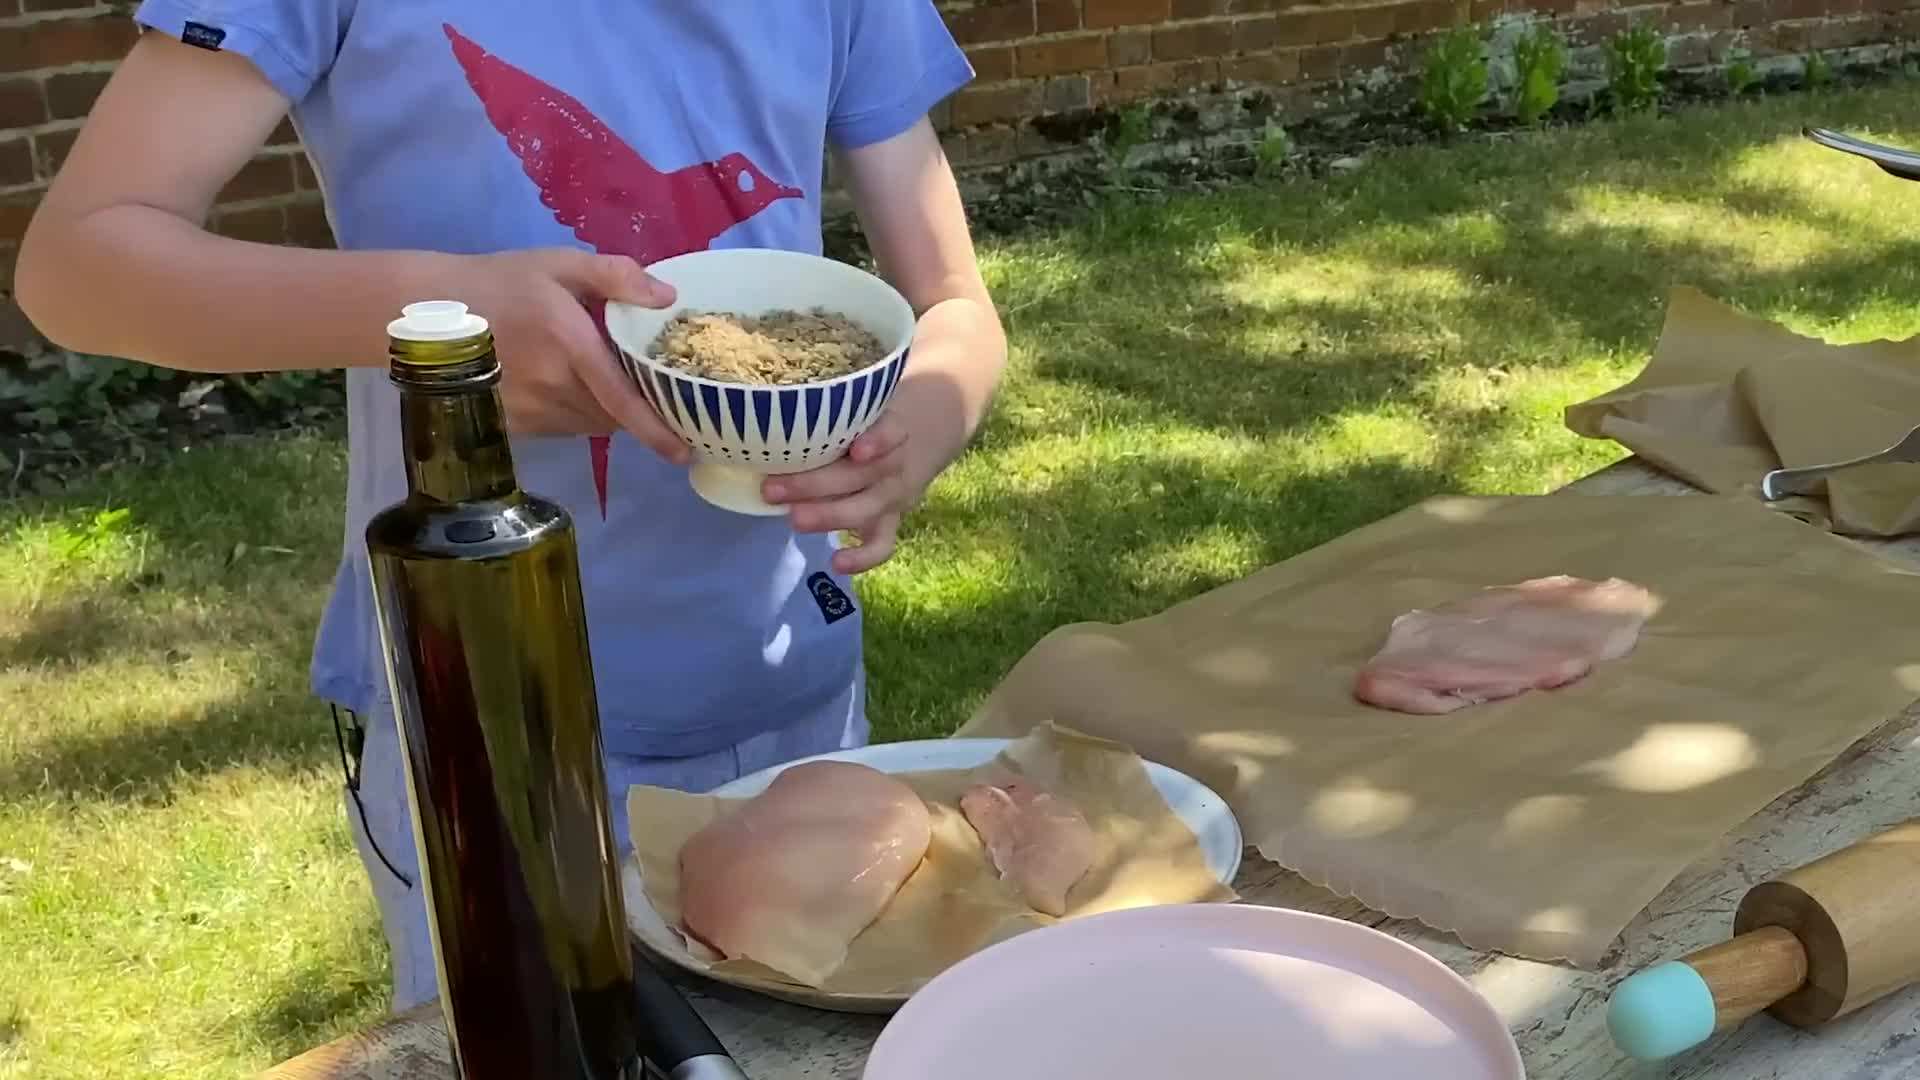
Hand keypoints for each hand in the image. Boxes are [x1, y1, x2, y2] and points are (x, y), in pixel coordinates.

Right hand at [447, 248, 688, 462]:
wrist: (430, 311)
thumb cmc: (500, 282)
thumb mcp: (559, 265)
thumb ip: (617, 277)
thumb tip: (668, 297)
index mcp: (570, 346)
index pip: (621, 399)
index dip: (654, 430)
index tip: (682, 452)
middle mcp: (552, 386)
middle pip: (612, 417)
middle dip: (633, 409)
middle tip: (644, 388)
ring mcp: (529, 411)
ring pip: (588, 426)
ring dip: (605, 413)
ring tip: (603, 383)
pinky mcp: (513, 425)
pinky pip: (562, 429)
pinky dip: (576, 415)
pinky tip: (565, 388)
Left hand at [761, 411, 919, 573]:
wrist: (908, 445)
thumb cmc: (866, 423)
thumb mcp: (859, 409)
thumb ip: (828, 412)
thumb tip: (764, 412)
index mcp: (890, 428)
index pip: (891, 432)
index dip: (878, 441)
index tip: (856, 449)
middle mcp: (893, 464)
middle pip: (862, 475)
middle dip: (815, 484)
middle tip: (771, 489)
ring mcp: (892, 496)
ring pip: (866, 509)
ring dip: (828, 516)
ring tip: (793, 520)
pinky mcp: (889, 523)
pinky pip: (882, 546)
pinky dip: (862, 558)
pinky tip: (837, 563)